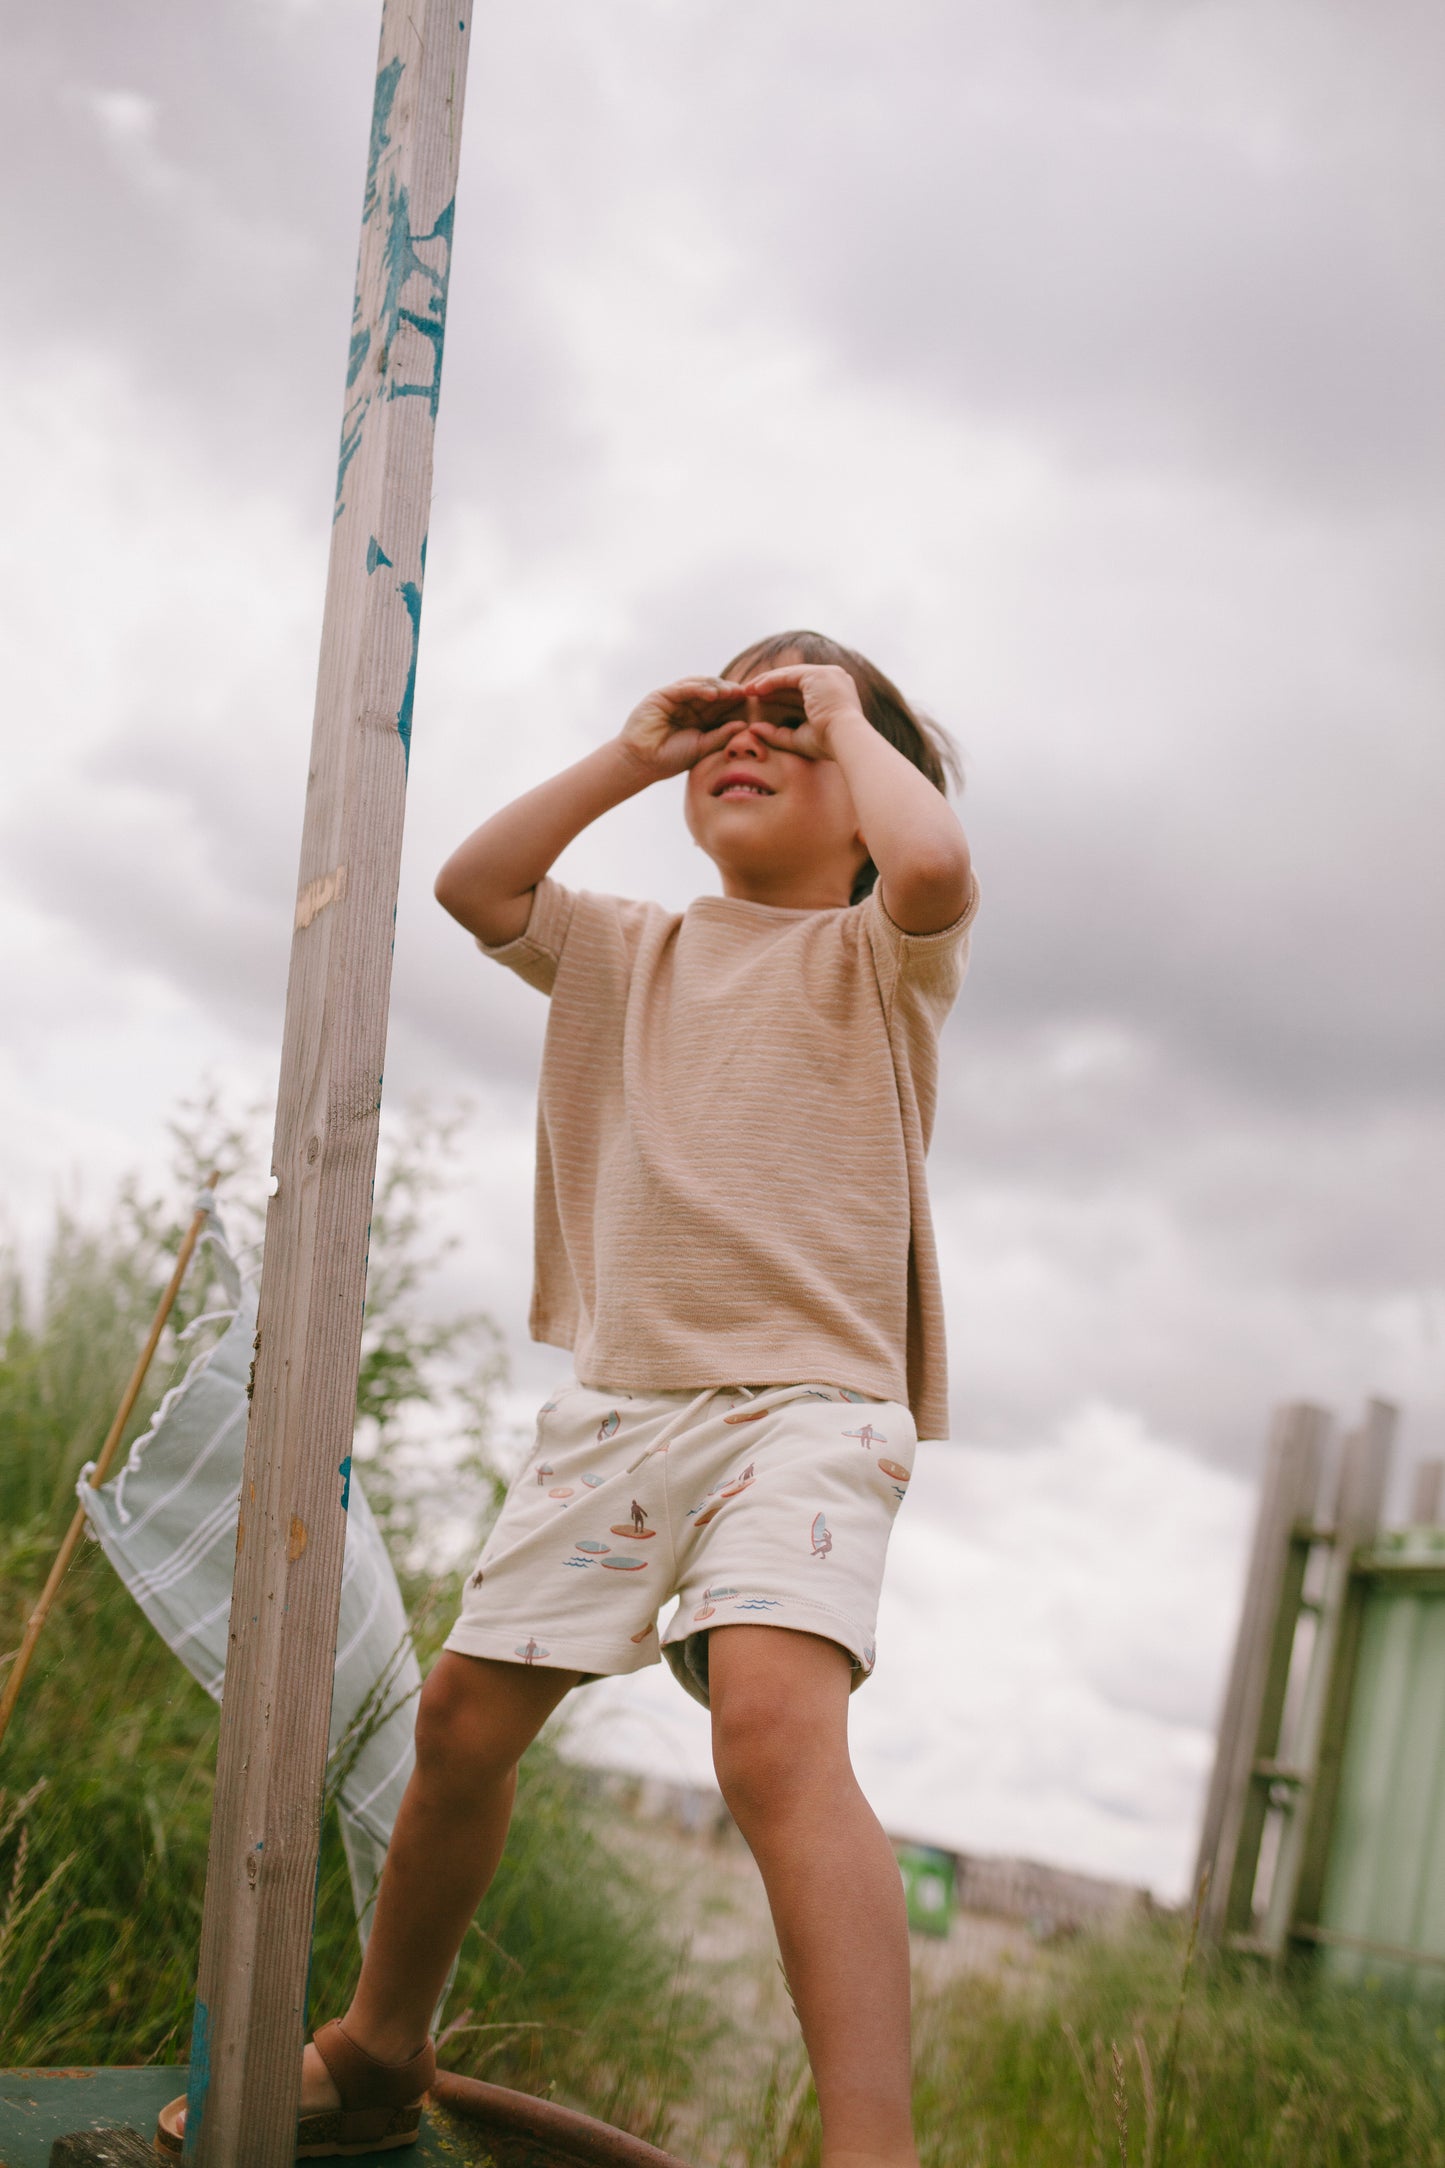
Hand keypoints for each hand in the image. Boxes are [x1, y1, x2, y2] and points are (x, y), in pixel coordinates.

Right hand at [617, 678, 747, 781]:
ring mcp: (676, 699)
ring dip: (717, 688)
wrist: (642, 762)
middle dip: (730, 692)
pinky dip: (698, 689)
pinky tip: (713, 694)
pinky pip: (684, 688)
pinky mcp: (663, 695)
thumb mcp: (702, 747)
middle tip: (748, 692)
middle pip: (713, 693)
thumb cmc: (671, 759)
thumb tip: (744, 725)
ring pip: (700, 686)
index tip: (754, 704)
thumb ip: (721, 735)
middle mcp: (688, 706)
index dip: (736, 704)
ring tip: (732, 692)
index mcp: (699, 718)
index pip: (721, 707)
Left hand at [736, 663, 866, 760]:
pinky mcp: (817, 674)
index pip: (802, 689)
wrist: (846, 739)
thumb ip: (777, 733)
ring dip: (767, 681)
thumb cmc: (828, 744)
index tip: (761, 700)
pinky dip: (771, 681)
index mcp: (835, 693)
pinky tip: (756, 689)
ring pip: (790, 674)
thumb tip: (753, 728)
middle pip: (795, 679)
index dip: (780, 694)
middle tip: (750, 691)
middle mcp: (833, 679)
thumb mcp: (799, 738)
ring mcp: (826, 674)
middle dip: (771, 684)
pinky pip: (788, 675)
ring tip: (748, 689)